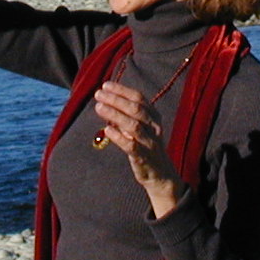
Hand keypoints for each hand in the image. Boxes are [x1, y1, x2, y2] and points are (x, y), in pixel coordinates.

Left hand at [94, 80, 186, 217]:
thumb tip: (107, 101)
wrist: (160, 173)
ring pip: (133, 125)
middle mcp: (154, 127)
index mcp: (153, 116)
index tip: (106, 85)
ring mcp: (150, 142)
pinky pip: (131, 146)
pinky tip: (107, 130)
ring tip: (99, 107)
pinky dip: (119, 137)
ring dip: (114, 114)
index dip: (122, 90)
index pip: (138, 98)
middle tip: (98, 94)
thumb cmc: (145, 146)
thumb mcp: (140, 127)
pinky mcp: (144, 157)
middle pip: (135, 109)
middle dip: (116, 99)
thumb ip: (126, 115)